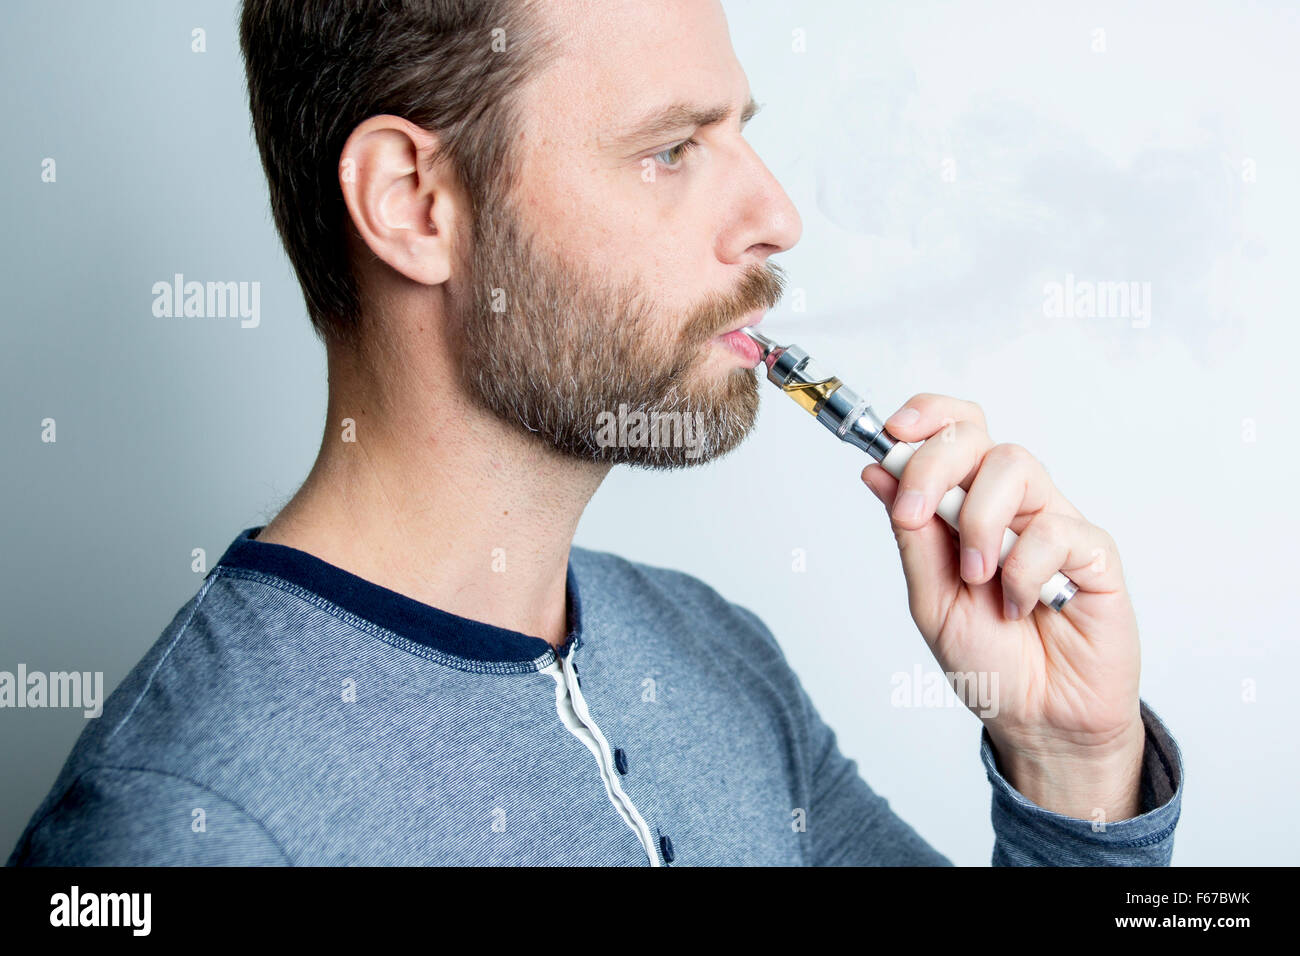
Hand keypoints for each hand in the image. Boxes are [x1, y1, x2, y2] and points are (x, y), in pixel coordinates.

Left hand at [860, 393, 1145, 820]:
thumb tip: (875, 470)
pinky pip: (1057, 528)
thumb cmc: (987, 659)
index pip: (954, 431)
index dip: (926, 416)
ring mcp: (1054, 522)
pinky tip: (1020, 605)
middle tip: (914, 513)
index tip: (892, 431)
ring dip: (979, 522)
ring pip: (1016, 466)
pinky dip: (1025, 569)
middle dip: (934, 464)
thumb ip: (910, 534)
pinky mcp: (1094, 552)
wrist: (1036, 717)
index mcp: (967, 506)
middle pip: (978, 437)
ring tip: (976, 577)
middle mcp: (1011, 505)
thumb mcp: (929, 597)